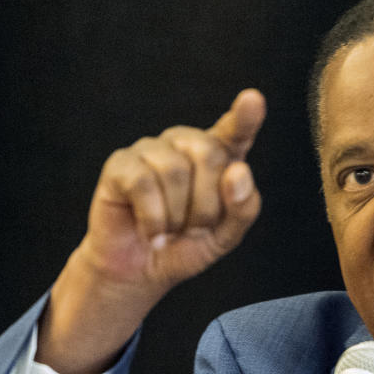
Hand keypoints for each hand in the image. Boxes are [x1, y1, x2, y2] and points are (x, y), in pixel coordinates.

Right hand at [39, 89, 265, 373]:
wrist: (141, 273)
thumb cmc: (184, 247)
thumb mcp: (225, 236)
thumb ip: (243, 207)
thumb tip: (238, 171)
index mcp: (218, 156)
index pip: (235, 131)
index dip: (245, 117)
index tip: (252, 100)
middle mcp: (184, 143)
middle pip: (208, 154)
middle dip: (206, 205)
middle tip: (192, 228)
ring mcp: (151, 150)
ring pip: (174, 170)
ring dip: (177, 216)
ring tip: (169, 230)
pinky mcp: (121, 164)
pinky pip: (143, 183)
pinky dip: (152, 218)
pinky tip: (150, 231)